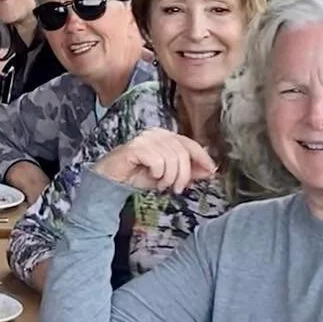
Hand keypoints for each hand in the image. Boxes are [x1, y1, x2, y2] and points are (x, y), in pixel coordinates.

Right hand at [94, 130, 216, 193]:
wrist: (111, 180)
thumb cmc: (138, 176)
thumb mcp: (168, 175)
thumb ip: (187, 171)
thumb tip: (210, 170)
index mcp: (164, 135)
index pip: (190, 143)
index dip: (202, 157)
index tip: (211, 171)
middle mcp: (155, 133)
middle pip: (183, 152)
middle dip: (183, 174)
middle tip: (177, 188)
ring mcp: (144, 139)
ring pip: (172, 158)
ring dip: (169, 177)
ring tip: (161, 184)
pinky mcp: (135, 147)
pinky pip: (158, 161)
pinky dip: (158, 173)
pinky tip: (152, 177)